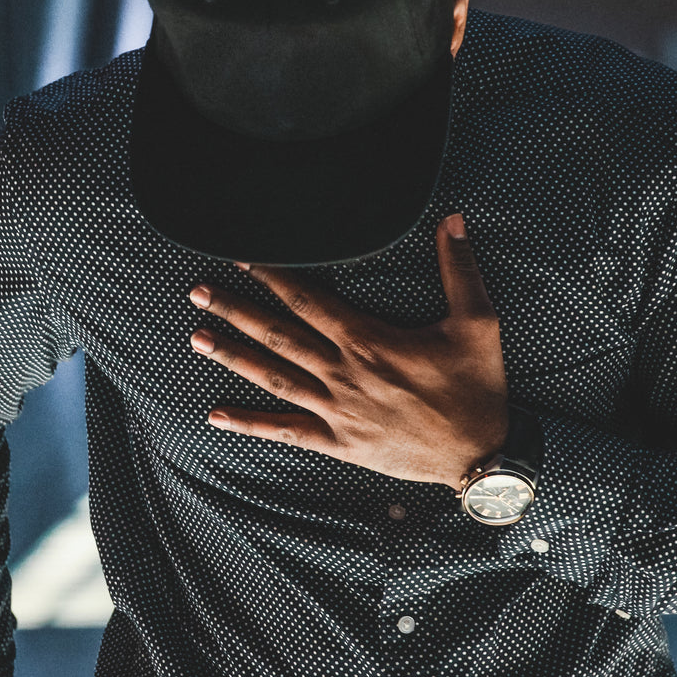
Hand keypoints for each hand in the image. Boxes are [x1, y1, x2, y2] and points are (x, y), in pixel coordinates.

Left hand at [186, 213, 508, 488]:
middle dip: (235, 310)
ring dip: (232, 356)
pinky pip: (285, 431)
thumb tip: (453, 220)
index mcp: (369, 340)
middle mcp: (343, 373)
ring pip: (273, 378)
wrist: (480, 456)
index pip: (308, 301)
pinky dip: (249, 423)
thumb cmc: (478, 388)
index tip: (242, 257)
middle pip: (278, 335)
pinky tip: (217, 415)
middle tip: (198, 292)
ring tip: (196, 337)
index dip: (272, 277)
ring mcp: (336, 410)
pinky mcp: (338, 443)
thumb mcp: (477, 323)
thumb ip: (460, 269)